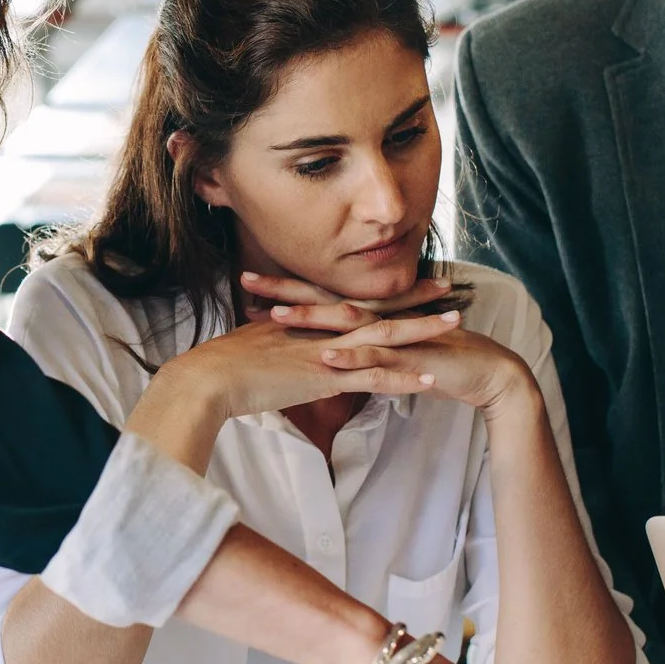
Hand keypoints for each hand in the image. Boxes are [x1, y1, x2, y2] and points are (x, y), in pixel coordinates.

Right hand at [165, 308, 444, 420]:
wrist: (207, 379)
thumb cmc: (222, 368)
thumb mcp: (253, 349)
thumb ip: (274, 345)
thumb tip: (278, 346)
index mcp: (305, 322)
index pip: (351, 301)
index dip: (380, 292)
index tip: (405, 282)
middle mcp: (320, 331)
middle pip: (376, 309)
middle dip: (412, 299)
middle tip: (447, 287)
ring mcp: (325, 352)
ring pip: (384, 338)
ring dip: (422, 332)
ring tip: (457, 325)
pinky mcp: (324, 378)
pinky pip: (373, 379)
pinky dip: (403, 379)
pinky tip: (431, 381)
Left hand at [247, 268, 534, 416]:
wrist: (486, 372)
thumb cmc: (436, 363)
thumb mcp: (388, 356)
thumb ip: (359, 353)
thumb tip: (328, 354)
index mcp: (371, 316)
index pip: (322, 297)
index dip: (287, 288)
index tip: (249, 281)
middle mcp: (378, 318)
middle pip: (325, 299)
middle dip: (286, 290)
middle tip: (246, 279)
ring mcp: (393, 337)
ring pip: (346, 324)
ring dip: (312, 317)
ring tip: (276, 313)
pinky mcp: (408, 359)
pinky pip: (377, 358)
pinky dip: (351, 356)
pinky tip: (327, 355)